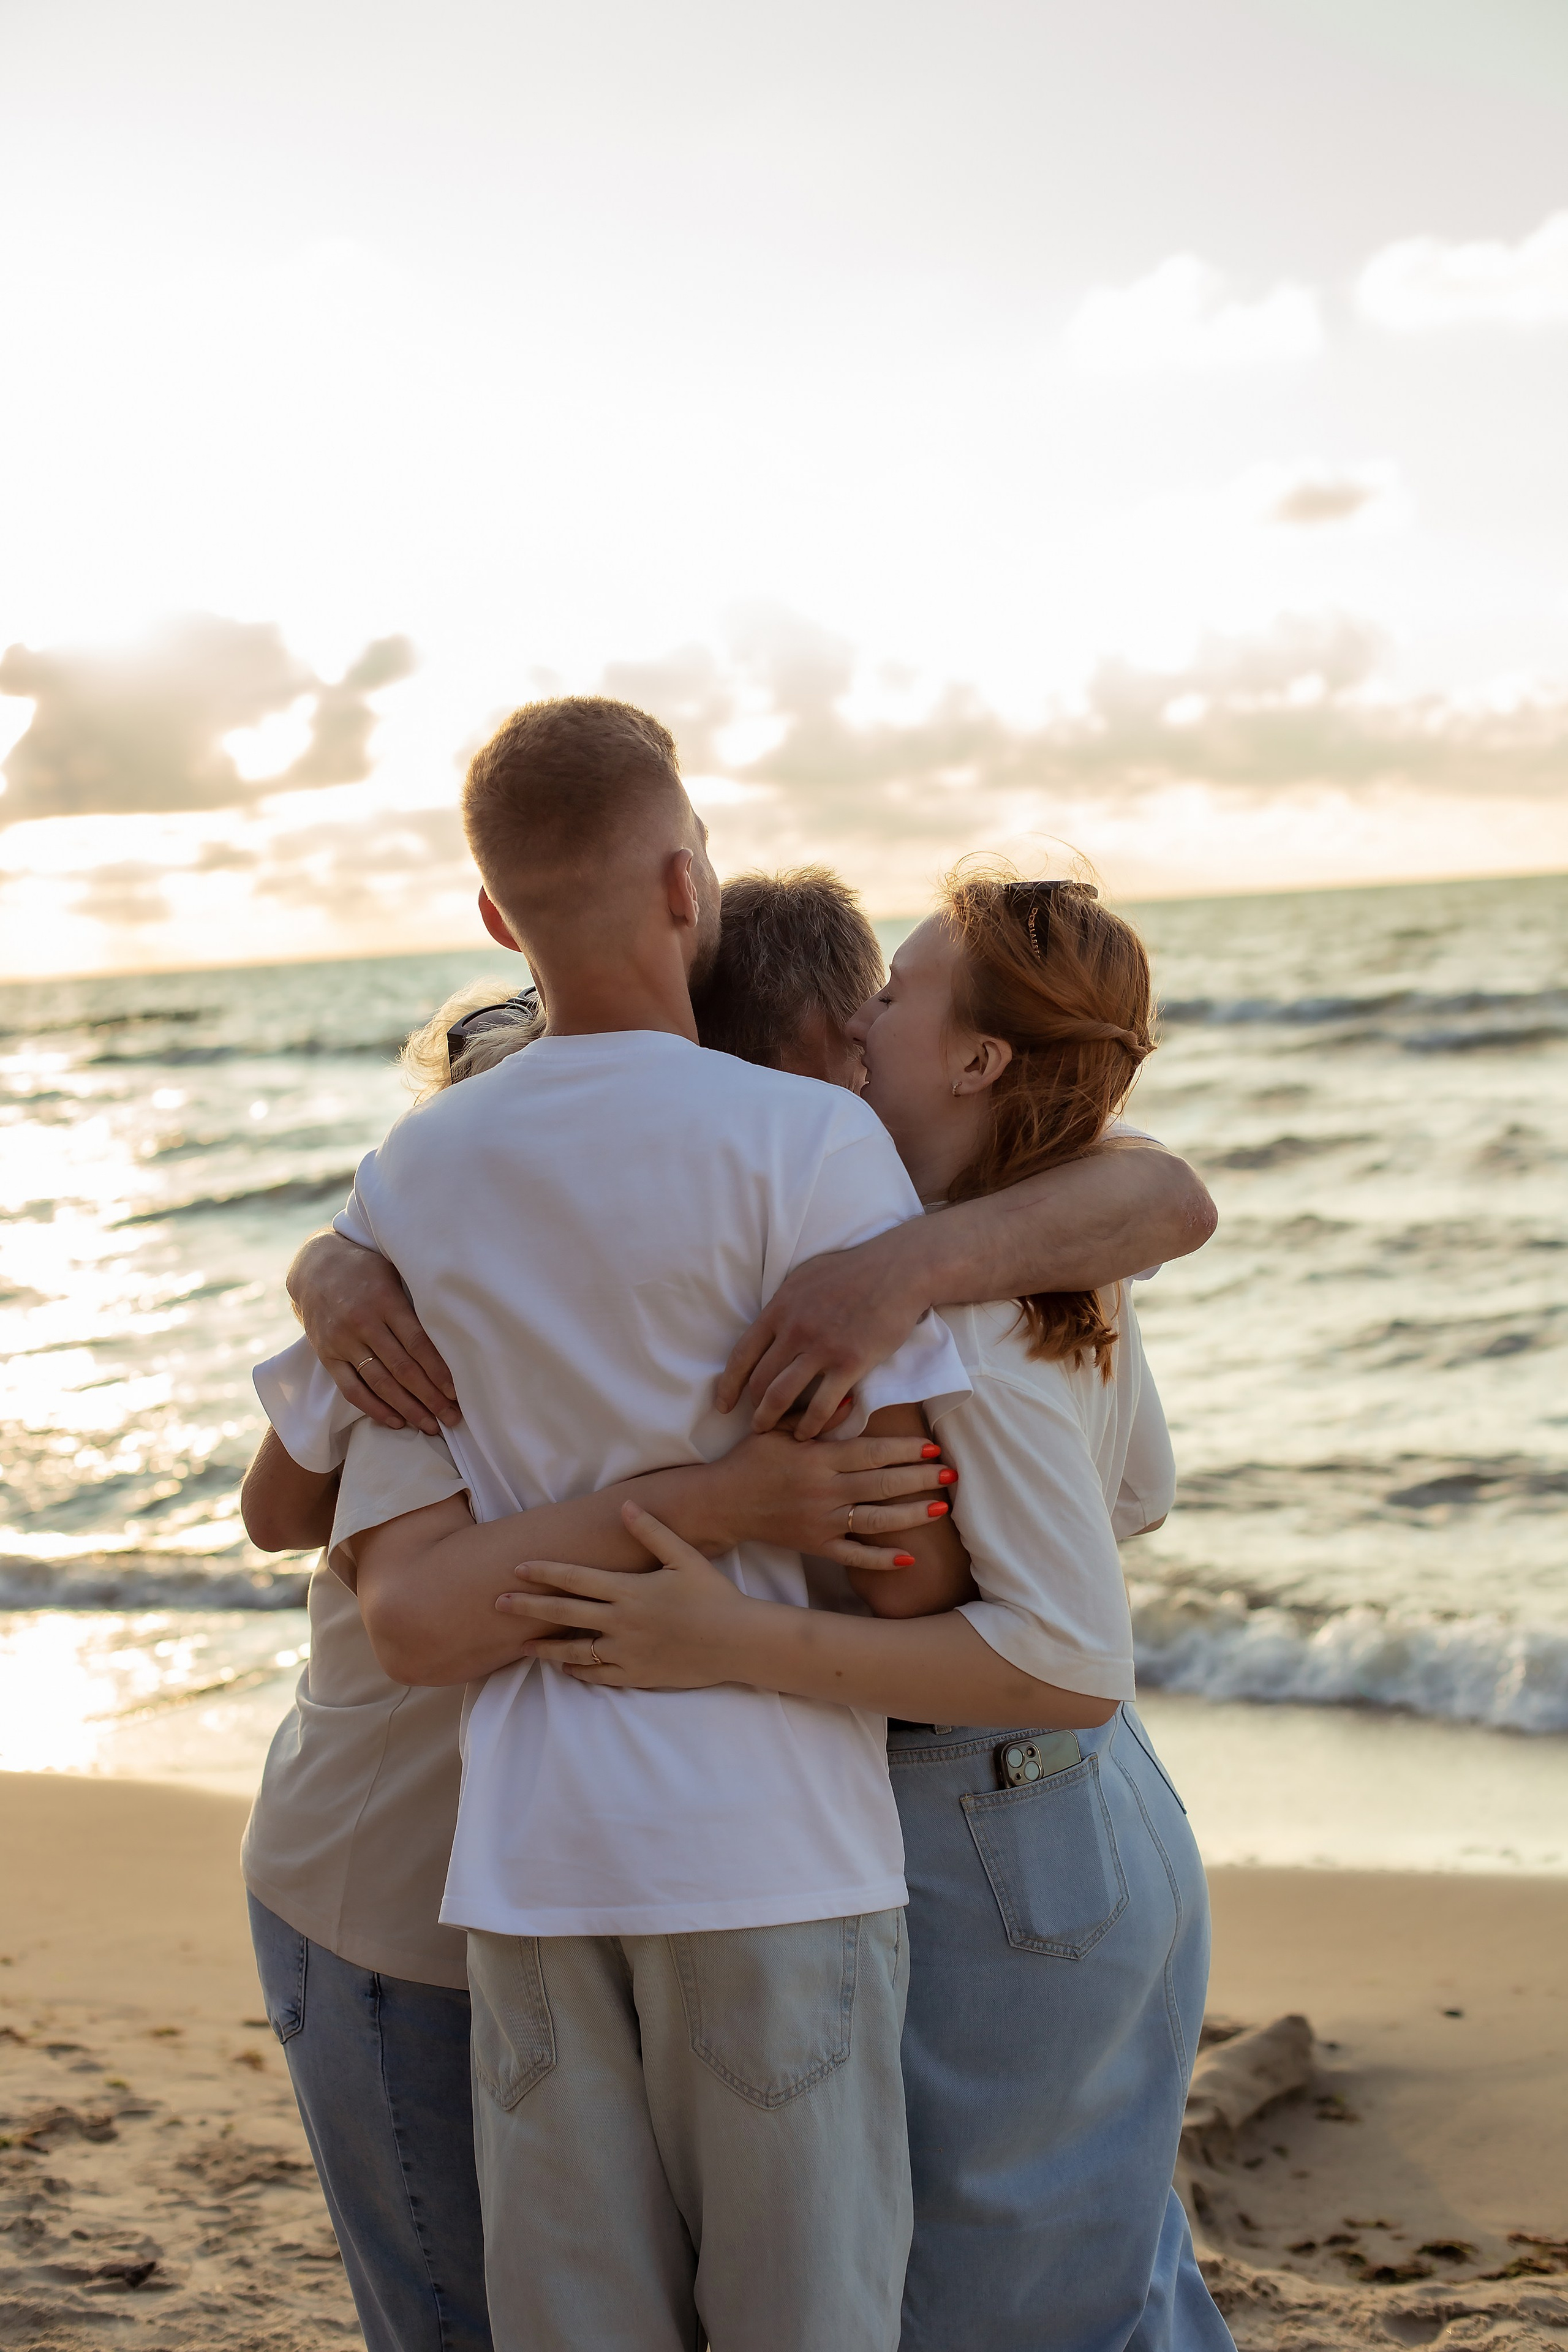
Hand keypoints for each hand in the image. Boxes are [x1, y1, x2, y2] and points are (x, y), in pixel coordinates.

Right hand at [287, 1229, 458, 1433]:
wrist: (315, 1266)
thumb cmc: (367, 1270)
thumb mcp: (394, 1273)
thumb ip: (415, 1302)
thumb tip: (453, 1331)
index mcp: (385, 1300)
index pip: (417, 1343)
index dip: (438, 1371)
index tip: (456, 1392)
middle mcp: (363, 1323)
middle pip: (402, 1369)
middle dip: (430, 1397)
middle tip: (452, 1418)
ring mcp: (342, 1341)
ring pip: (379, 1383)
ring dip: (408, 1409)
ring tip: (430, 1426)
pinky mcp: (327, 1355)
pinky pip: (351, 1389)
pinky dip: (374, 1408)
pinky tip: (397, 1422)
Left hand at [498, 1503, 750, 1687]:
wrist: (737, 1642)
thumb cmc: (714, 1596)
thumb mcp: (685, 1558)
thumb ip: (652, 1532)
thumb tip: (625, 1506)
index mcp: (630, 1590)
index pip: (576, 1579)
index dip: (545, 1572)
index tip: (518, 1568)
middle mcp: (621, 1623)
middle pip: (564, 1614)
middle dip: (529, 1607)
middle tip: (498, 1604)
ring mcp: (626, 1653)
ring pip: (574, 1651)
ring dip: (544, 1648)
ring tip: (522, 1646)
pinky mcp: (636, 1676)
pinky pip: (597, 1676)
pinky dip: (577, 1671)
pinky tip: (564, 1667)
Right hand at [698, 1426, 953, 1569]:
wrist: (721, 1503)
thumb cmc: (751, 1460)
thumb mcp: (777, 1429)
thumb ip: (816, 1418)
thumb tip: (854, 1400)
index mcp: (817, 1458)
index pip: (870, 1453)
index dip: (904, 1450)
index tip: (932, 1445)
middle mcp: (823, 1490)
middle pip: (881, 1485)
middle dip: (919, 1478)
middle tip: (950, 1472)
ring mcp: (821, 1522)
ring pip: (875, 1520)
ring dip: (911, 1514)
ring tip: (941, 1507)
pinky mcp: (815, 1545)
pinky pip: (853, 1556)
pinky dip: (880, 1559)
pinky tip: (907, 1558)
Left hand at [714, 1230, 928, 1437]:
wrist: (899, 1270)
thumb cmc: (855, 1269)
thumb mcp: (806, 1276)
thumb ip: (786, 1301)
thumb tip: (772, 1316)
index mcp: (780, 1308)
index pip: (742, 1354)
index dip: (728, 1384)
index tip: (723, 1404)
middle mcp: (795, 1330)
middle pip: (759, 1379)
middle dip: (751, 1406)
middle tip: (753, 1422)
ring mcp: (821, 1348)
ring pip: (782, 1396)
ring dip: (771, 1419)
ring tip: (770, 1432)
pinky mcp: (850, 1363)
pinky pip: (821, 1406)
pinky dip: (810, 1425)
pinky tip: (807, 1433)